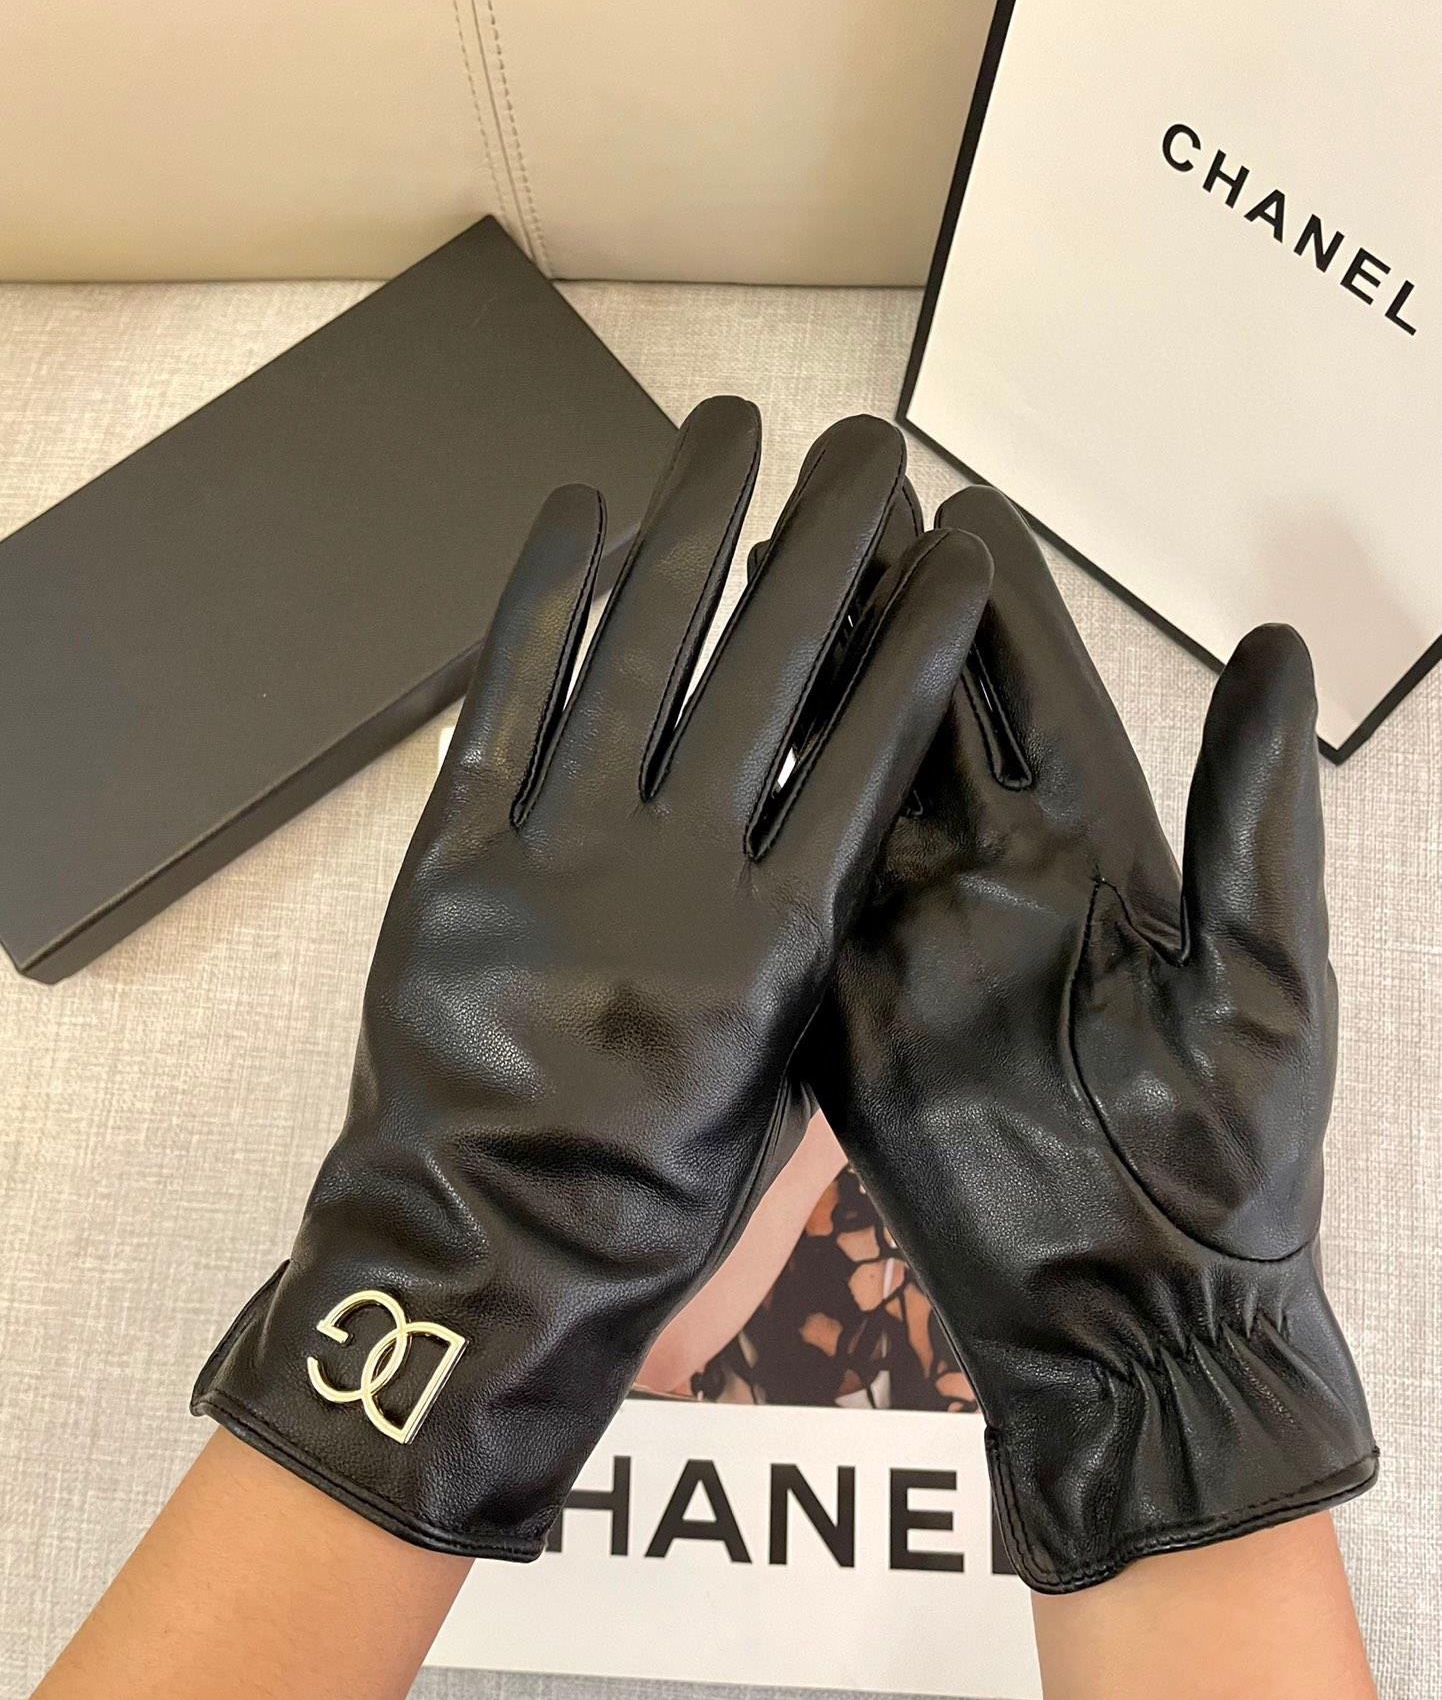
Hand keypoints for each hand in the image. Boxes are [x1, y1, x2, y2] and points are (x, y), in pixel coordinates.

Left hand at [192, 397, 990, 1557]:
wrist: (489, 1266)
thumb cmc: (653, 1209)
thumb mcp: (776, 1095)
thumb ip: (803, 959)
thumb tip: (818, 839)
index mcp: (771, 943)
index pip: (864, 755)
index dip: (916, 643)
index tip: (957, 554)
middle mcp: (671, 874)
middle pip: (763, 673)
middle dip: (822, 548)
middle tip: (864, 449)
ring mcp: (553, 854)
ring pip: (635, 659)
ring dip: (690, 533)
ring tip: (730, 432)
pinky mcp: (454, 858)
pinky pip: (499, 705)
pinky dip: (537, 607)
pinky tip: (578, 513)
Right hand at [807, 485, 1375, 1591]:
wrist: (1135, 1317)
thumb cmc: (1227, 1158)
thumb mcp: (1263, 980)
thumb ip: (1252, 818)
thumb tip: (1271, 644)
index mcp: (1106, 860)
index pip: (1040, 700)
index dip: (1000, 606)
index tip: (958, 510)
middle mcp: (999, 880)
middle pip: (929, 719)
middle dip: (882, 618)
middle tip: (828, 515)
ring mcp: (914, 943)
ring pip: (851, 792)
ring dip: (807, 698)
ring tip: (756, 600)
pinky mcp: (848, 1014)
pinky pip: (799, 907)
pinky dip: (759, 831)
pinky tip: (715, 754)